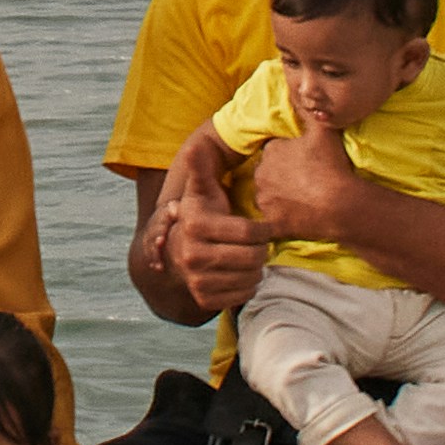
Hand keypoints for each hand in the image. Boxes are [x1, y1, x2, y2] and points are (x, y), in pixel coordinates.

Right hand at [153, 144, 271, 311]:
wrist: (179, 252)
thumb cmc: (202, 216)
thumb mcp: (201, 191)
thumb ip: (201, 168)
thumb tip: (194, 146)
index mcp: (195, 225)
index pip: (247, 231)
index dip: (263, 230)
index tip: (265, 228)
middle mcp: (191, 255)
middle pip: (251, 257)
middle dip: (261, 250)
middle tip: (260, 245)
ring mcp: (196, 279)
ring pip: (250, 277)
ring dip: (257, 269)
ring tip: (251, 258)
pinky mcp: (204, 299)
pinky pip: (243, 295)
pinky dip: (249, 286)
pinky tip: (242, 274)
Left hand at [242, 123, 363, 244]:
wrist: (341, 204)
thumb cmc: (332, 165)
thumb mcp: (323, 131)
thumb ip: (310, 111)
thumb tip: (302, 92)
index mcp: (270, 152)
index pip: (275, 152)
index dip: (290, 156)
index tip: (306, 161)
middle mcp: (261, 175)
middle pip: (269, 174)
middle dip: (282, 176)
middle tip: (306, 180)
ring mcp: (265, 201)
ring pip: (269, 197)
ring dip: (281, 197)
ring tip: (305, 199)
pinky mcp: (272, 223)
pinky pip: (271, 221)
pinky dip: (281, 220)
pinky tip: (296, 218)